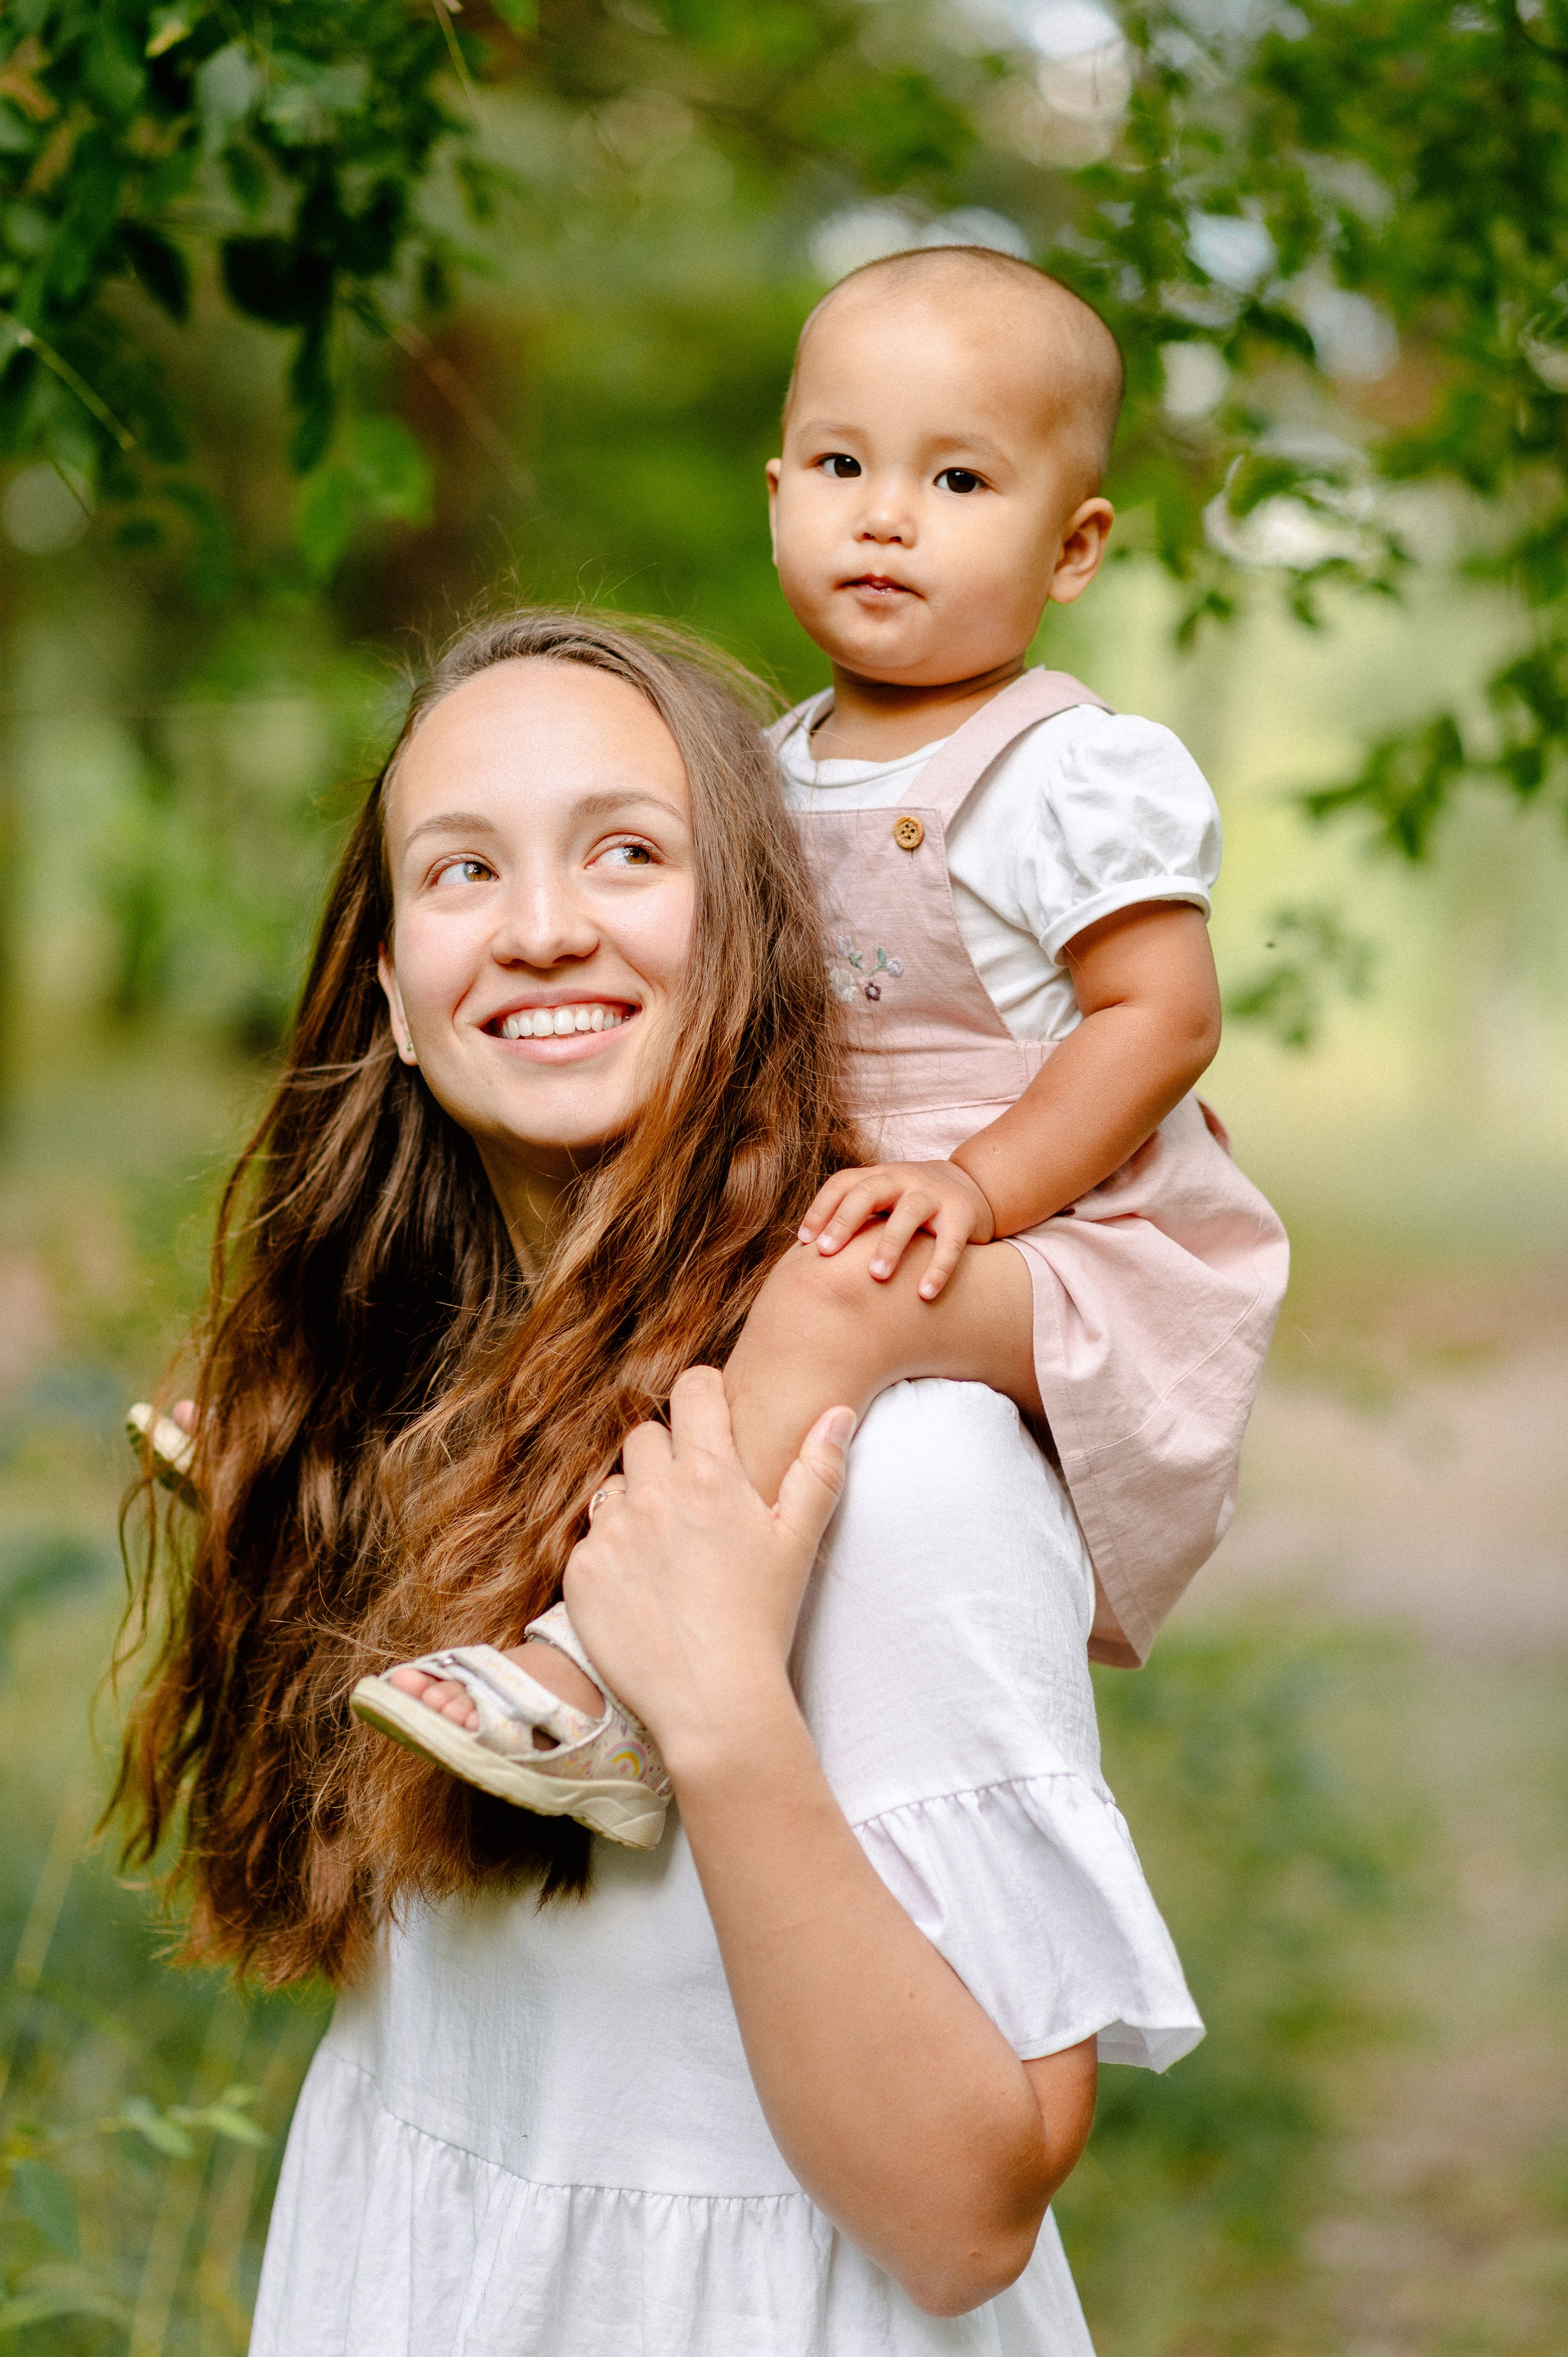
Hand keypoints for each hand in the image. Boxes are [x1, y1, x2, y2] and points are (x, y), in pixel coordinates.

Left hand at [562, 1368, 853, 1770]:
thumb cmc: (763, 1621)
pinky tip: (642, 1588)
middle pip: (646, 1436)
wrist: (712, 1701)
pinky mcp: (581, 1570)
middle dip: (666, 1456)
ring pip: (615, 1487)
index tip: (710, 1416)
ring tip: (668, 1553)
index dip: (703, 1395)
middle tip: (692, 1502)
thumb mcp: (798, 1543)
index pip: (693, 1390)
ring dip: (636, 1505)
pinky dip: (612, 1555)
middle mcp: (653, 1493)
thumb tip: (838, 1413)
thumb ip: (819, 1471)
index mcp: (709, 1475)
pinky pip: (590, 1539)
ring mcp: (611, 1531)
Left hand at [797, 1160, 995, 1298]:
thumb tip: (803, 1258)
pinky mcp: (963, 1215)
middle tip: (826, 1253)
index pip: (842, 1184)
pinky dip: (938, 1268)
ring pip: (909, 1213)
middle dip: (845, 1220)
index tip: (804, 1241)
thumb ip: (852, 1220)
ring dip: (891, 1244)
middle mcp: (903, 1180)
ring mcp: (934, 1195)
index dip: (821, 1209)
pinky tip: (924, 1294)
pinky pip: (949, 1243)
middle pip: (869, 1191)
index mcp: (878, 1177)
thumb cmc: (910, 1205)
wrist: (972, 1187)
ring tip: (877, 1276)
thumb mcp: (882, 1203)